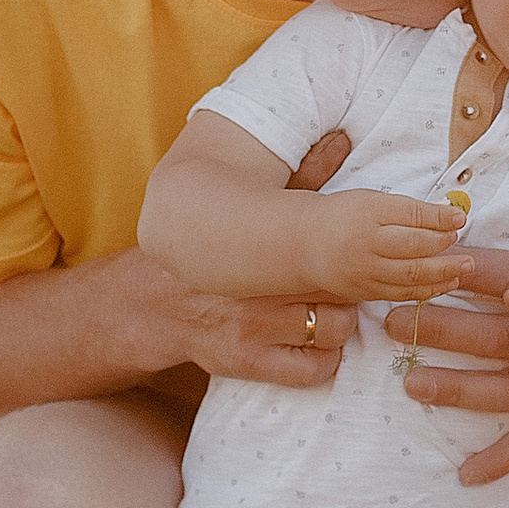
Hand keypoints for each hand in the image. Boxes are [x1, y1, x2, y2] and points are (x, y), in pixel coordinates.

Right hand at [142, 130, 373, 388]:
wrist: (152, 303)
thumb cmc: (215, 249)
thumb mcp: (254, 205)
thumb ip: (304, 174)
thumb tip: (341, 138)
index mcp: (265, 246)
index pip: (338, 251)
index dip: (356, 254)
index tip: (355, 255)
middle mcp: (260, 287)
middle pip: (344, 291)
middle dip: (351, 288)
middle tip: (340, 285)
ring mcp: (254, 329)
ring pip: (336, 330)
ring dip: (340, 323)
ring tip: (324, 311)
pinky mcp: (248, 362)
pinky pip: (314, 369)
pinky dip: (322, 358)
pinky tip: (311, 341)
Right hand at [307, 190, 469, 305]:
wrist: (305, 243)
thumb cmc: (343, 216)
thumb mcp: (372, 201)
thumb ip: (407, 209)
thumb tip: (448, 214)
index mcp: (368, 212)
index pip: (410, 214)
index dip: (439, 217)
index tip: (460, 217)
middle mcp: (366, 243)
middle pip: (413, 247)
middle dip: (444, 245)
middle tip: (463, 243)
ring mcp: (365, 271)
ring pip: (411, 275)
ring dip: (443, 271)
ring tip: (465, 266)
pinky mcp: (365, 291)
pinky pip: (401, 293)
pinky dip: (427, 290)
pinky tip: (445, 283)